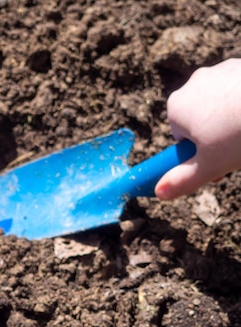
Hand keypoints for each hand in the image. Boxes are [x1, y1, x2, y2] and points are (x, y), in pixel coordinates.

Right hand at [155, 58, 240, 199]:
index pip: (181, 137)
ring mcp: (221, 70)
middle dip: (215, 136)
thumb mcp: (210, 166)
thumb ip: (182, 180)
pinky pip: (239, 90)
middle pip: (200, 118)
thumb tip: (159, 192)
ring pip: (222, 104)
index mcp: (177, 107)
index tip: (217, 163)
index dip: (199, 153)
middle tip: (236, 153)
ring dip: (232, 120)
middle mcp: (193, 83)